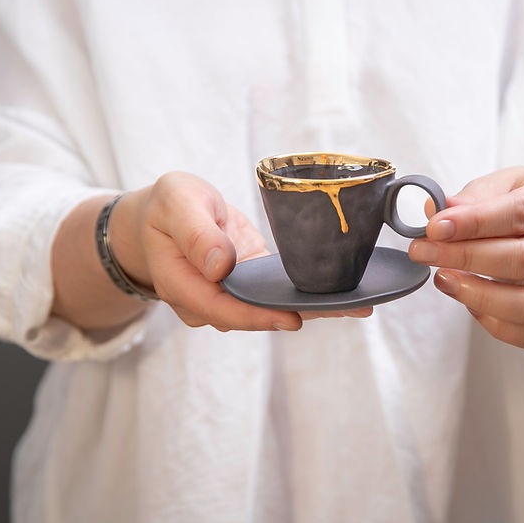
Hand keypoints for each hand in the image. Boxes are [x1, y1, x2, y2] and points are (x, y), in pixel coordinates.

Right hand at [113, 172, 369, 331]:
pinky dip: (308, 293)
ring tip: (359, 303)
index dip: (258, 317)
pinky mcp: (249, 284)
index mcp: (183, 285)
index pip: (223, 309)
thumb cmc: (167, 206)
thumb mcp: (176, 204)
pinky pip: (278, 293)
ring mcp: (230, 295)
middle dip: (301, 315)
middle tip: (349, 308)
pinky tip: (343, 293)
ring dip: (313, 307)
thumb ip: (196, 233)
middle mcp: (208, 299)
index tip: (292, 318)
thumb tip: (220, 266)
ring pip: (272, 308)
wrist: (164, 213)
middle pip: (255, 315)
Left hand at [408, 167, 523, 347]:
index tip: (434, 228)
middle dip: (465, 258)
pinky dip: (494, 323)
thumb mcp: (502, 184)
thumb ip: (471, 197)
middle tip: (423, 252)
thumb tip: (435, 212)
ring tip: (443, 279)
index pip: (522, 213)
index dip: (474, 223)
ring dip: (480, 296)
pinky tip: (469, 301)